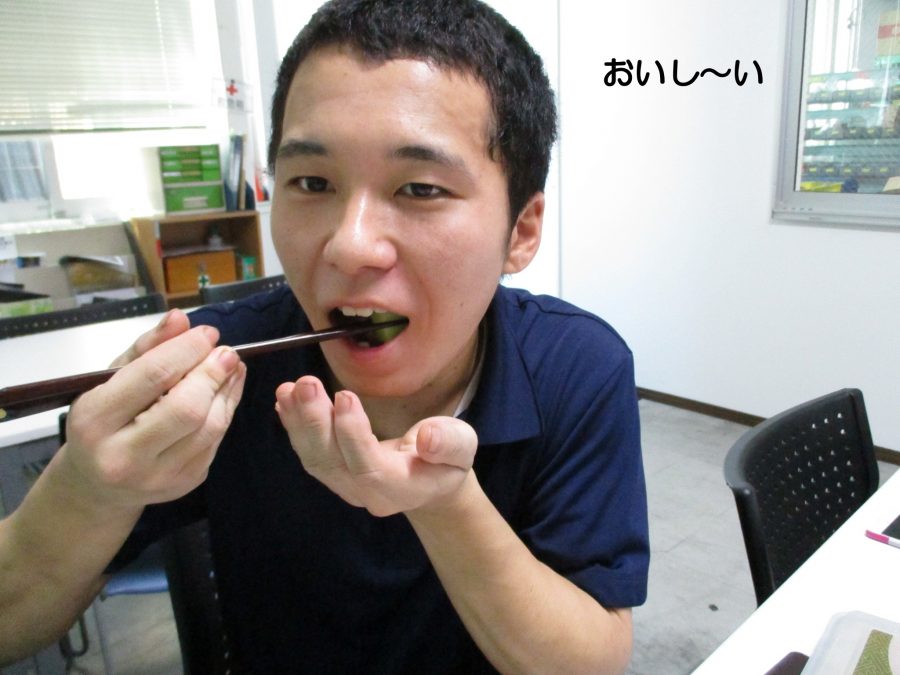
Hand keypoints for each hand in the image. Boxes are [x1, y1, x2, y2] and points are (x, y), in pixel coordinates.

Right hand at [59, 318, 245, 509]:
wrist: (97, 485)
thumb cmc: (102, 420)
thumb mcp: (110, 379)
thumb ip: (146, 348)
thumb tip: (181, 319)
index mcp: (94, 422)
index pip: (152, 377)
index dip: (187, 350)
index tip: (208, 333)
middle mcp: (123, 456)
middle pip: (187, 408)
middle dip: (213, 373)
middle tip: (226, 351)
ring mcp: (157, 477)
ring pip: (209, 427)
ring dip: (227, 390)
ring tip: (232, 366)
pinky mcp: (184, 484)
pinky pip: (216, 441)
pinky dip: (226, 409)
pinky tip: (227, 390)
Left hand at [275, 376, 476, 516]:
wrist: (431, 481)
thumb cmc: (448, 460)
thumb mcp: (462, 448)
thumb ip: (449, 444)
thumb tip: (427, 436)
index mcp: (401, 488)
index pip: (369, 466)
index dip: (353, 434)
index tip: (345, 395)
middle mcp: (366, 493)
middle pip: (333, 462)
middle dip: (315, 422)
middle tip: (306, 384)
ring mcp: (345, 486)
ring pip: (315, 458)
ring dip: (299, 422)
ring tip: (289, 388)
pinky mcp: (332, 472)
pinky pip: (309, 453)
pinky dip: (294, 426)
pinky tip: (284, 400)